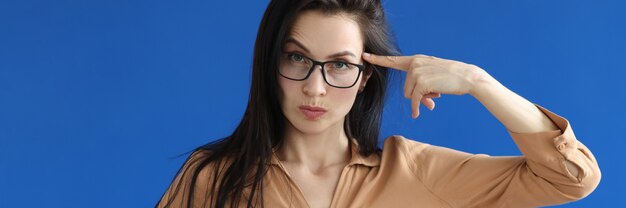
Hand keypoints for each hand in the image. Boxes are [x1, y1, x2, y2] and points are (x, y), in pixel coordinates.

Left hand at [362, 53, 486, 118]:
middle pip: (405, 88)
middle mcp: (414, 63)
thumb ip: (421, 85)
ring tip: (437, 96)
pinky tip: (417, 114)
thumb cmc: (452, 78)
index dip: (378, 59)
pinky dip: (416, 108)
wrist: (468, 76)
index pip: (394, 60)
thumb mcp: (433, 78)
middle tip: (433, 98)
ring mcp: (417, 72)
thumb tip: (418, 104)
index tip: (365, 55)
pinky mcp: (421, 82)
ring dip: (421, 100)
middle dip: (418, 96)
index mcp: (416, 60)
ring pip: (409, 94)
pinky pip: (413, 100)